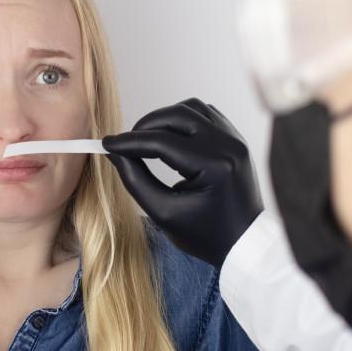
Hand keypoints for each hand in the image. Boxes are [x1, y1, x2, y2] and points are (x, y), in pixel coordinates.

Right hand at [103, 98, 263, 267]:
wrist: (244, 242)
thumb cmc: (205, 235)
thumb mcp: (163, 214)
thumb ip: (136, 180)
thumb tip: (114, 152)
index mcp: (215, 167)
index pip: (162, 142)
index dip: (129, 142)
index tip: (107, 144)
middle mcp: (229, 145)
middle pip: (176, 116)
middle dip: (145, 126)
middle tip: (126, 144)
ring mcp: (235, 139)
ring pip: (190, 108)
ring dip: (164, 119)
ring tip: (147, 140)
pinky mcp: (235, 138)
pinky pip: (205, 114)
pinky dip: (183, 120)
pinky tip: (170, 138)